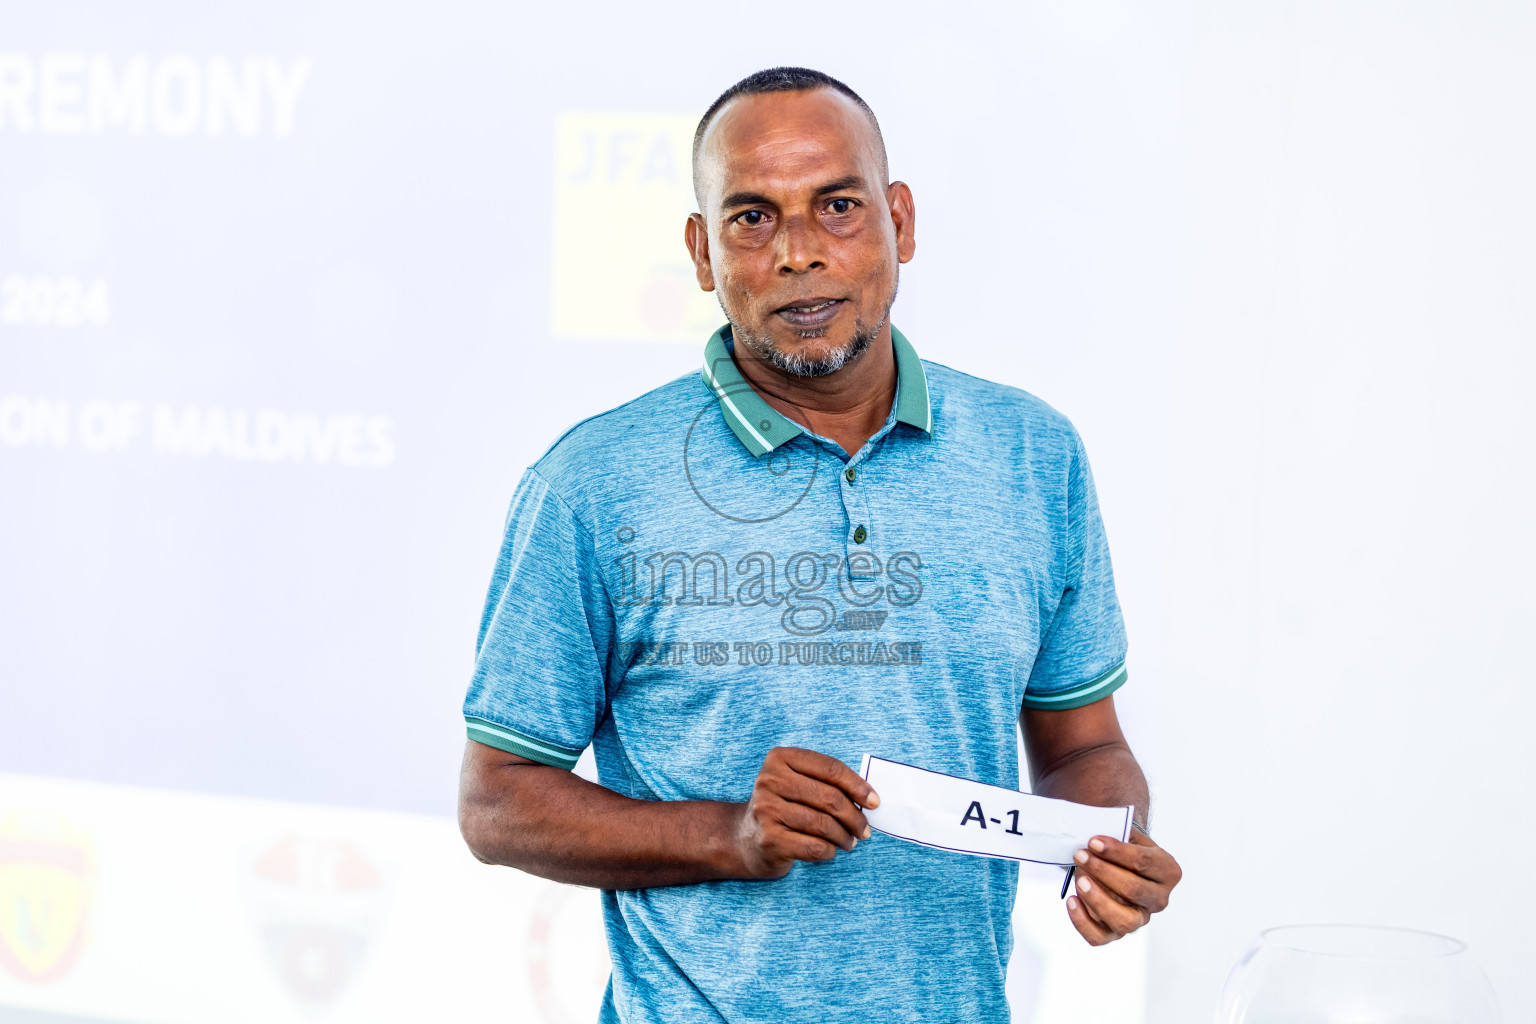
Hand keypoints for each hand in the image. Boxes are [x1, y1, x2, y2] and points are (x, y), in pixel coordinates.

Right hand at [731, 747, 880, 878]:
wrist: (745, 838)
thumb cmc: (784, 807)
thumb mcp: (798, 784)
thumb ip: (827, 783)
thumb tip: (869, 799)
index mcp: (779, 758)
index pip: (830, 768)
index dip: (857, 785)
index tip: (874, 802)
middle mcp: (769, 781)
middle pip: (829, 797)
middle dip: (855, 817)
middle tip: (865, 830)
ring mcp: (766, 810)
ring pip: (824, 824)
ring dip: (844, 837)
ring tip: (849, 842)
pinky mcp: (769, 839)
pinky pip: (815, 847)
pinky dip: (829, 851)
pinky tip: (830, 850)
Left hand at [1065, 828, 1181, 944]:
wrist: (1119, 864)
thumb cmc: (1122, 848)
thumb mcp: (1127, 834)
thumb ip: (1117, 833)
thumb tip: (1094, 839)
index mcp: (1168, 871)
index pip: (1144, 863)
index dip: (1117, 852)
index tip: (1092, 841)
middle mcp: (1158, 900)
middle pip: (1134, 890)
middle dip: (1103, 871)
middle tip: (1079, 855)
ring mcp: (1139, 919)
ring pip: (1123, 921)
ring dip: (1098, 899)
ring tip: (1079, 880)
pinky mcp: (1115, 933)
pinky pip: (1099, 937)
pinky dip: (1082, 922)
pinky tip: (1071, 900)